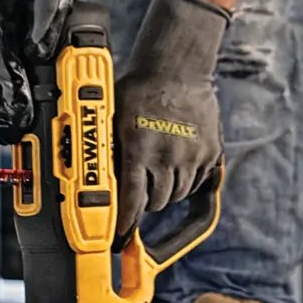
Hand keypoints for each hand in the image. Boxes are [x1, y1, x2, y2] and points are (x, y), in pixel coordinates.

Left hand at [114, 0, 228, 239]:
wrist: (178, 67)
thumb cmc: (139, 88)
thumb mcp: (114, 118)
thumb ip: (110, 149)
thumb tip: (94, 178)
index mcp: (139, 148)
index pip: (132, 199)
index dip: (125, 222)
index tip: (120, 234)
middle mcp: (167, 155)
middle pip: (155, 202)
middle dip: (144, 202)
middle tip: (138, 191)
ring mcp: (191, 155)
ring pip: (176, 194)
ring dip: (165, 192)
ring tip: (157, 174)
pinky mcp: (209, 151)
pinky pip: (197, 181)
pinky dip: (186, 180)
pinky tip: (176, 165)